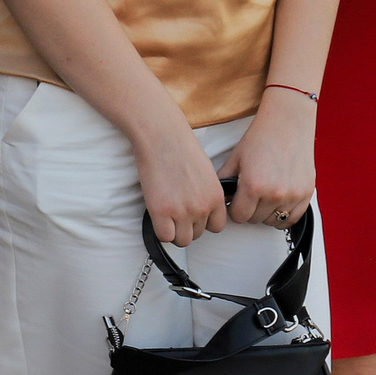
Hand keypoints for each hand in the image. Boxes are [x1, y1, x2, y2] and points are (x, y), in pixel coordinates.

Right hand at [133, 115, 229, 246]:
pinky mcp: (161, 212)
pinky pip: (165, 236)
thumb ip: (207, 193)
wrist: (161, 135)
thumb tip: (202, 209)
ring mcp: (182, 211)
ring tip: (168, 214)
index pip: (217, 227)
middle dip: (188, 225)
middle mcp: (202, 206)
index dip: (204, 222)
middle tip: (177, 210)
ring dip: (175, 230)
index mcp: (216, 196)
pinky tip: (158, 215)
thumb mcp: (206, 172)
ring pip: (182, 239)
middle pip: (198, 234)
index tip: (195, 216)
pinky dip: (161, 230)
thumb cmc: (181, 146)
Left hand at [217, 92, 314, 228]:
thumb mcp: (236, 158)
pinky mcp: (306, 193)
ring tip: (265, 196)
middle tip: (251, 194)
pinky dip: (284, 214)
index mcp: (252, 186)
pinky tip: (278, 202)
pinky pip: (293, 218)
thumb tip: (218, 198)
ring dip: (267, 212)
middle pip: (255, 220)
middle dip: (250, 209)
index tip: (237, 201)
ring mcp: (292, 195)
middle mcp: (273, 193)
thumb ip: (224, 181)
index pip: (238, 216)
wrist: (287, 121)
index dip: (235, 208)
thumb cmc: (262, 136)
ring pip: (274, 221)